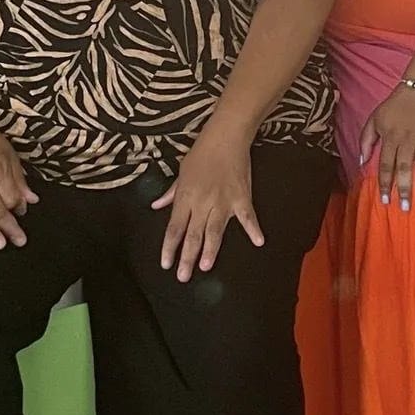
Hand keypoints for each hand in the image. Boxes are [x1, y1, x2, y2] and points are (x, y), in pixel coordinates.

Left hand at [151, 129, 263, 282]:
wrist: (225, 138)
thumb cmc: (201, 153)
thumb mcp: (181, 172)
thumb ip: (170, 192)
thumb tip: (156, 206)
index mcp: (185, 196)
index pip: (174, 227)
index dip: (169, 247)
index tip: (166, 264)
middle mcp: (202, 202)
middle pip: (193, 234)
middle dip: (187, 257)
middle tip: (183, 277)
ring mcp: (223, 202)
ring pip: (215, 231)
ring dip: (210, 250)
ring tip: (205, 267)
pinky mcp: (242, 197)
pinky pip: (247, 217)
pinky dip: (254, 229)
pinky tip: (259, 241)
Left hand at [360, 85, 414, 210]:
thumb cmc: (392, 108)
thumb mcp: (373, 120)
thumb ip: (366, 140)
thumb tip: (361, 162)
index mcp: (390, 139)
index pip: (385, 165)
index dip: (384, 183)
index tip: (385, 200)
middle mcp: (407, 142)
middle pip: (405, 168)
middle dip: (405, 188)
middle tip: (405, 208)